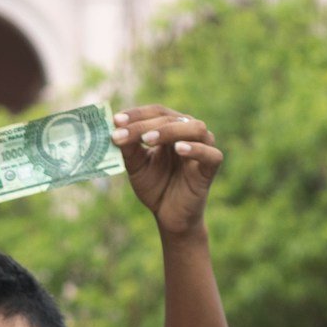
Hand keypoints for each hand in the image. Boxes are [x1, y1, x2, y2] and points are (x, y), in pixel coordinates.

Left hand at [112, 105, 223, 236]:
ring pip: (195, 128)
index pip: (157, 112)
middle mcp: (189, 132)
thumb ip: (129, 149)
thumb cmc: (155, 185)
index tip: (115, 120)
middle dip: (144, 125)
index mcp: (172, 128)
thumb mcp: (137, 166)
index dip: (137, 114)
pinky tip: (179, 149)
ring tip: (147, 140)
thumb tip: (115, 130)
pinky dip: (196, 149)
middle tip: (122, 133)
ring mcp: (204, 147)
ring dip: (169, 131)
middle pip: (171, 118)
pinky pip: (210, 153)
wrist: (169, 214)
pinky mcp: (211, 166)